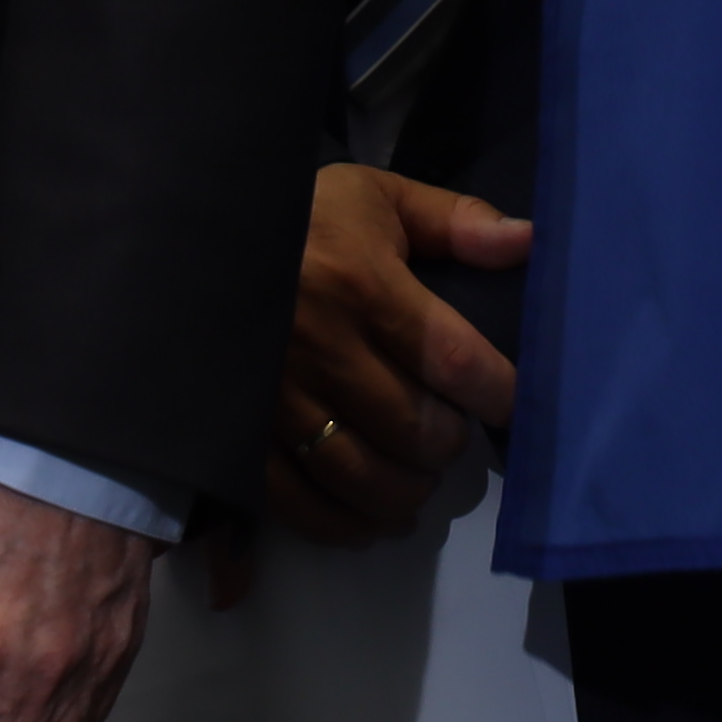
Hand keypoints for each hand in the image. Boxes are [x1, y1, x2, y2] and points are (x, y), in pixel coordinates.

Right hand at [266, 167, 533, 544]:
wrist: (191, 241)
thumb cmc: (301, 218)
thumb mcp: (378, 198)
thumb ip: (456, 222)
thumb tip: (529, 243)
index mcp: (360, 283)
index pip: (448, 356)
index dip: (494, 391)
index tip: (511, 403)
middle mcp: (318, 347)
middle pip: (408, 427)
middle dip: (446, 444)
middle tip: (449, 437)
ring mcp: (272, 397)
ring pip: (356, 474)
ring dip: (403, 493)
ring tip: (417, 483)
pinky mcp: (236, 434)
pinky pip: (292, 500)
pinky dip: (340, 524)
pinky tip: (368, 521)